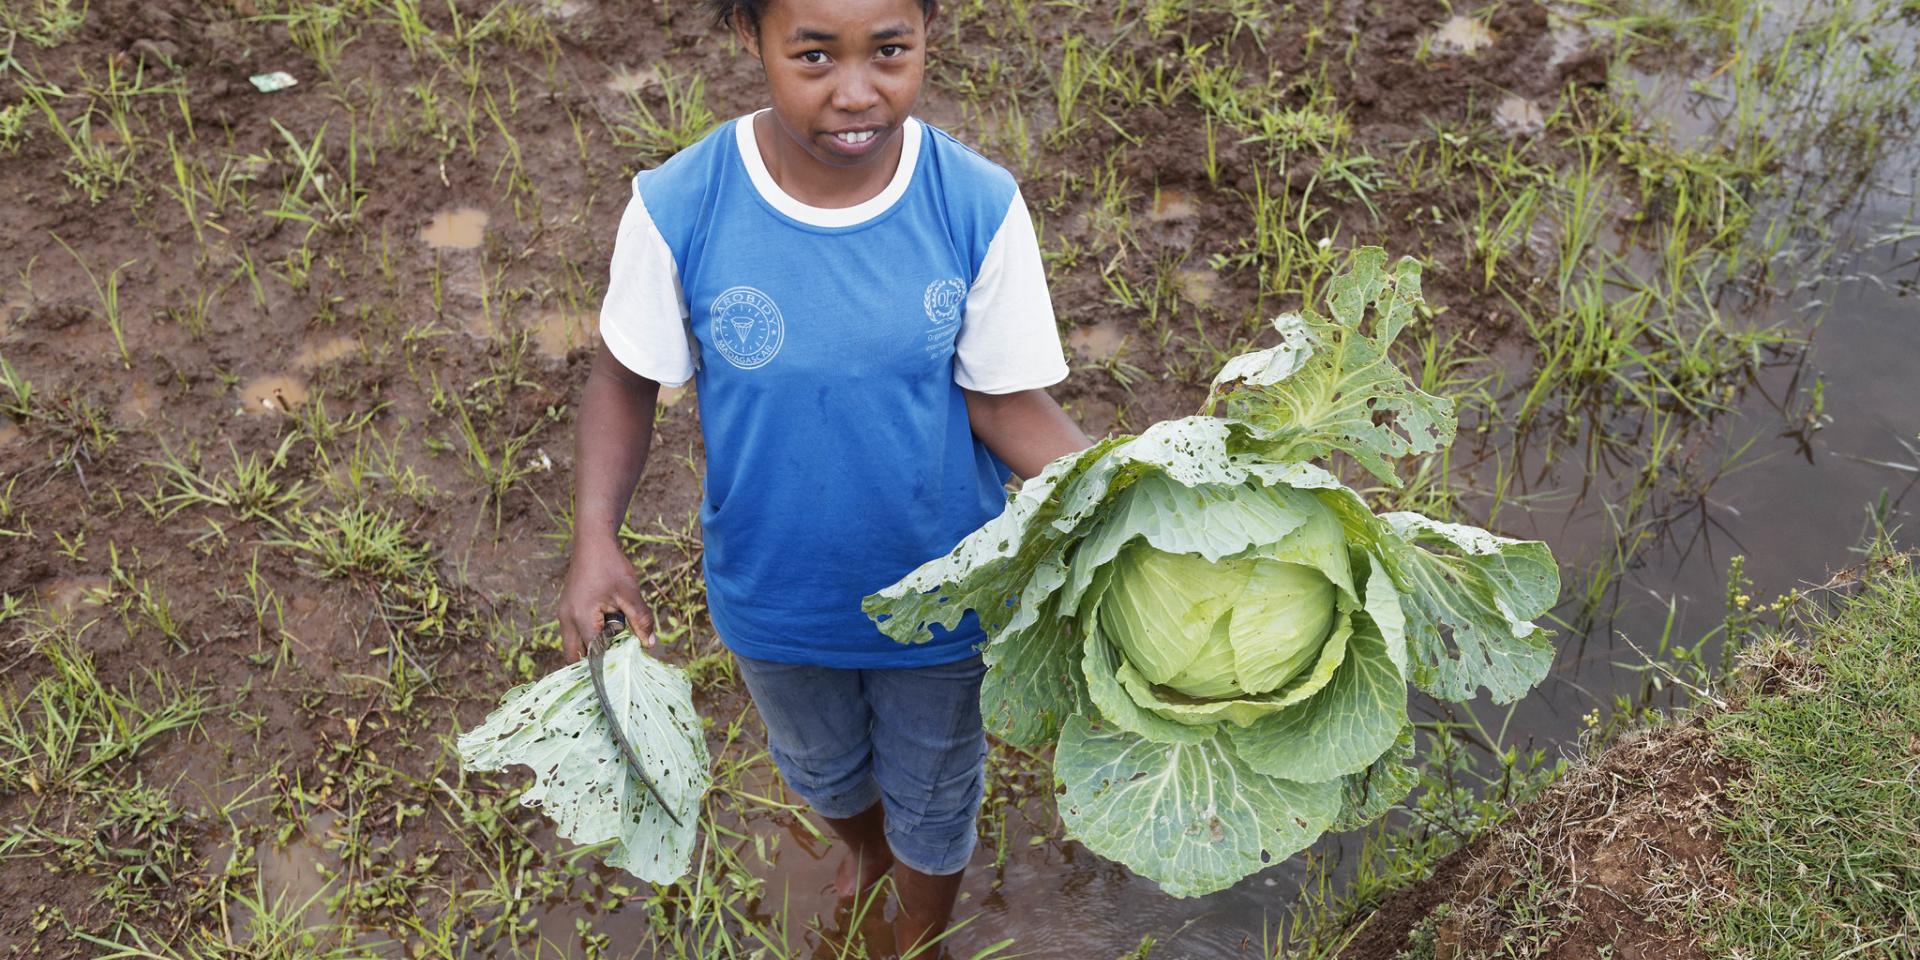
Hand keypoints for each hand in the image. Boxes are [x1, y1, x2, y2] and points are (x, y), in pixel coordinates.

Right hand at [558, 534, 656, 662]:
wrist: (593, 542)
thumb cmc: (612, 566)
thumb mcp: (630, 594)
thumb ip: (641, 620)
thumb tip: (649, 645)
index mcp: (581, 618)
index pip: (591, 654)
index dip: (606, 667)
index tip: (619, 677)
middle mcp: (567, 619)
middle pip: (573, 656)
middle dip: (592, 664)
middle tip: (614, 666)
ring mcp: (564, 614)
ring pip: (572, 645)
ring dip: (590, 649)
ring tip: (614, 646)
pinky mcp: (567, 609)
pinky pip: (573, 632)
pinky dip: (587, 638)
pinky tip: (607, 632)